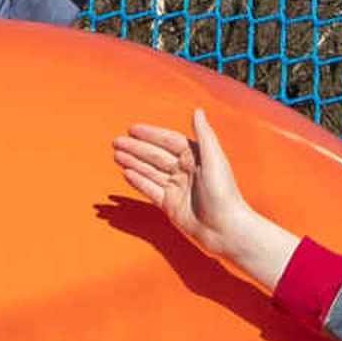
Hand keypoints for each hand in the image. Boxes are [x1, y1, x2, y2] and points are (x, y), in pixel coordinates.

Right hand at [108, 102, 295, 293]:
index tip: (132, 129)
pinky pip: (150, 190)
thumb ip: (204, 134)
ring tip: (116, 155)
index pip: (168, 141)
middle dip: (135, 148)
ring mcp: (176, 188)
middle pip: (155, 155)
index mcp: (195, 158)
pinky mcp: (170, 205)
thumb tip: (197, 110)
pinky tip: (126, 173)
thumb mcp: (214, 160)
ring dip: (133, 162)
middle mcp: (185, 171)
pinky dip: (138, 181)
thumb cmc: (224, 193)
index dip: (150, 134)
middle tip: (116, 141)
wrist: (225, 229)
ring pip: (150, 172)